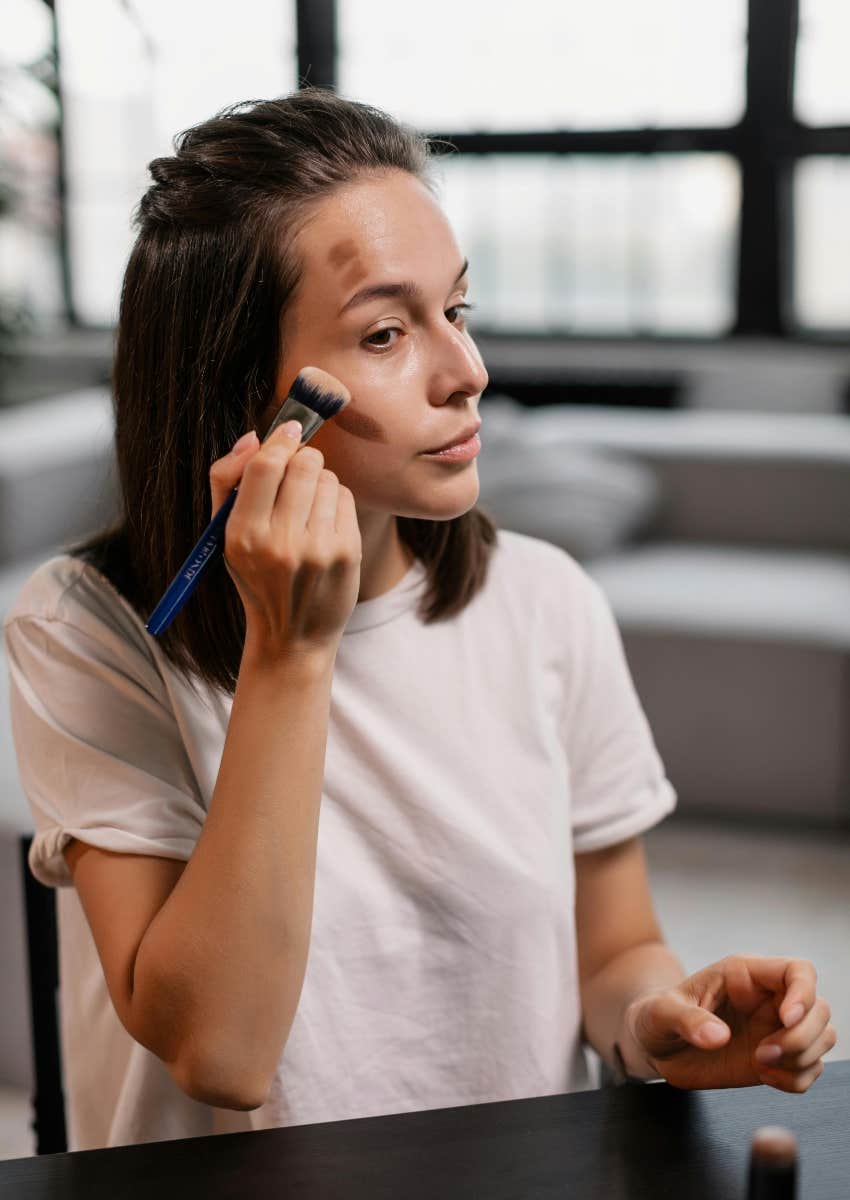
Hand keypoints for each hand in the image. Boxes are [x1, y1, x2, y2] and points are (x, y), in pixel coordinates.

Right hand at [209, 423, 361, 661]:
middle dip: (303, 459)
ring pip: (328, 479)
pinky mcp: (346, 553)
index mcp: (243, 535)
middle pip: (304, 463)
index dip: (279, 440)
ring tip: (308, 511)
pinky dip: (336, 503)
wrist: (292, 637)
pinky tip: (324, 526)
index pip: (265, 465)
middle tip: (298, 473)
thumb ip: (227, 482)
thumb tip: (253, 436)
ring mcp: (318, 549)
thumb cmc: (257, 578)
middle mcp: (280, 543)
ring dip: (319, 483)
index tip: (288, 431)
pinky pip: (346, 499)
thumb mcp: (226, 536)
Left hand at [623, 954, 836, 1092]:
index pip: (797, 971)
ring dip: (802, 1057)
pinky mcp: (777, 1059)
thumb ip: (687, 1020)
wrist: (656, 1046)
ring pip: (822, 1037)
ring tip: (762, 1064)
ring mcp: (775, 1030)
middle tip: (763, 1053)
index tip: (786, 1019)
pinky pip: (810, 1069)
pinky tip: (766, 1078)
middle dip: (801, 1036)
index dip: (803, 993)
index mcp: (745, 975)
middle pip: (818, 1008)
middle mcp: (768, 1000)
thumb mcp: (662, 1013)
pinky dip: (797, 1079)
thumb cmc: (658, 1016)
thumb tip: (718, 1036)